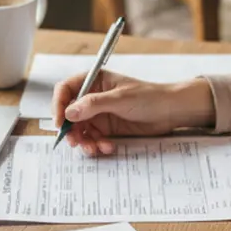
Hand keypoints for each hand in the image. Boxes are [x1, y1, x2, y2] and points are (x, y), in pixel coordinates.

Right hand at [51, 69, 214, 155]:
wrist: (171, 112)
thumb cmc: (150, 97)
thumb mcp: (120, 99)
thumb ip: (94, 104)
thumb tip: (69, 112)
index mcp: (94, 81)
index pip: (66, 90)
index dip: (59, 105)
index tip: (60, 122)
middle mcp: (93, 97)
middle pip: (69, 114)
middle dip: (71, 129)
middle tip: (76, 142)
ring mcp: (100, 114)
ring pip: (80, 130)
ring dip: (84, 141)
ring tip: (95, 148)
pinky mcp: (108, 128)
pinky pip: (93, 139)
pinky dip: (97, 145)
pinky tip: (108, 147)